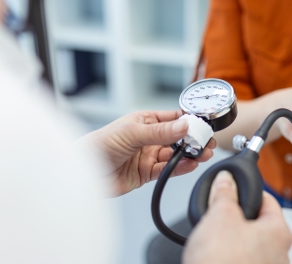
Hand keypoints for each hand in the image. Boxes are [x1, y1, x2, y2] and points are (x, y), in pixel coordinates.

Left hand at [80, 110, 215, 195]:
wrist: (84, 171)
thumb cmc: (99, 144)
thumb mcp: (133, 132)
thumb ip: (161, 132)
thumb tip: (184, 125)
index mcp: (145, 121)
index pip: (173, 118)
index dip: (188, 121)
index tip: (203, 125)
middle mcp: (149, 138)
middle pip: (177, 138)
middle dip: (193, 140)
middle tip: (207, 142)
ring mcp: (148, 156)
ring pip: (175, 154)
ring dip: (190, 155)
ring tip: (203, 154)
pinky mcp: (147, 173)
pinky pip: (168, 169)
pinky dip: (180, 168)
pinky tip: (190, 165)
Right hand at [183, 171, 291, 263]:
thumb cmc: (222, 263)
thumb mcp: (219, 217)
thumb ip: (224, 194)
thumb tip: (226, 180)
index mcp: (279, 233)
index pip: (269, 200)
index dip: (249, 191)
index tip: (237, 187)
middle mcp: (281, 255)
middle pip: (260, 225)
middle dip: (239, 219)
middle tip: (220, 215)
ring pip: (251, 247)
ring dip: (234, 241)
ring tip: (215, 241)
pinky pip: (244, 262)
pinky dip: (231, 258)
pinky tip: (216, 258)